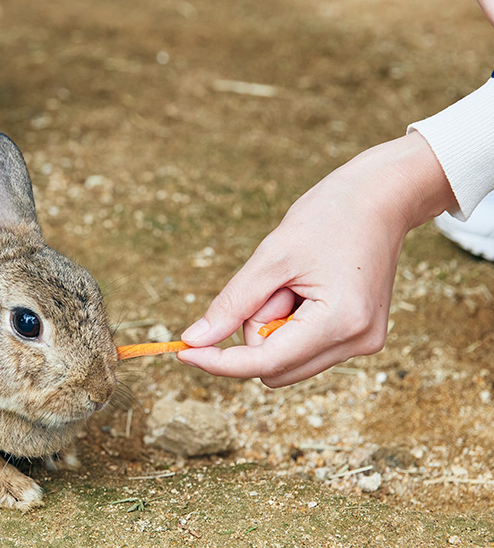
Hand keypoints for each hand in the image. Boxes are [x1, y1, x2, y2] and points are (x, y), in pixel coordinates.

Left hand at [177, 132, 455, 386]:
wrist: (381, 196)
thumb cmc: (328, 217)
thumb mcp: (270, 257)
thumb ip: (232, 304)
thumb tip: (193, 341)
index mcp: (340, 323)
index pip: (265, 364)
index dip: (219, 362)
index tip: (182, 352)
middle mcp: (358, 342)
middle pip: (274, 368)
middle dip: (256, 331)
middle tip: (271, 285)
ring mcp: (363, 342)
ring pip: (287, 360)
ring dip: (273, 326)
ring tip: (293, 282)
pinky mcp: (360, 335)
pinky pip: (304, 347)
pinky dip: (291, 324)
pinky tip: (306, 289)